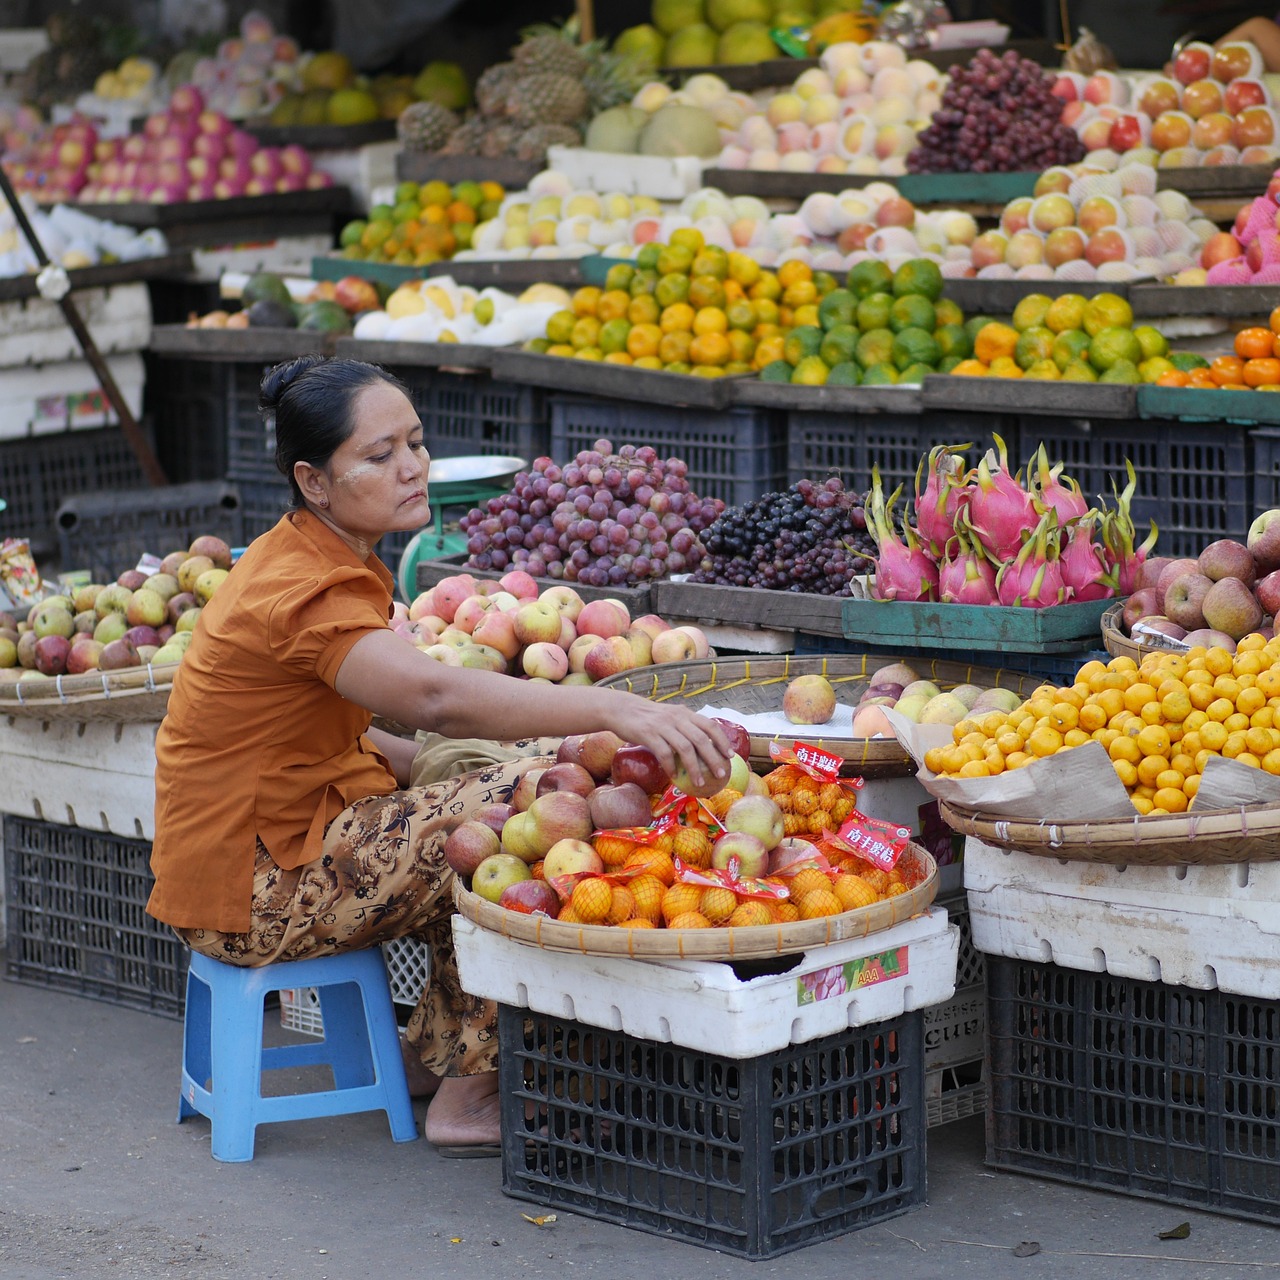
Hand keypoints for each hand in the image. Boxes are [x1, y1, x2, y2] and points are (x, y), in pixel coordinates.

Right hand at [610, 695, 733, 792]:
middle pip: (701, 739)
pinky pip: (664, 753)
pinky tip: (674, 776)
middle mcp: (676, 718)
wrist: (621, 709)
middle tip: (721, 774)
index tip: (730, 756)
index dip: (722, 741)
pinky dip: (671, 766)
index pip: (710, 726)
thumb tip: (702, 745)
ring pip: (685, 748)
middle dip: (713, 758)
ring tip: (699, 783)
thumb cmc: (647, 718)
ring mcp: (662, 725)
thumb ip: (684, 726)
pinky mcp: (648, 734)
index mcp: (684, 713)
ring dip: (694, 768)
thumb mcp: (669, 716)